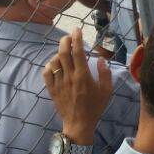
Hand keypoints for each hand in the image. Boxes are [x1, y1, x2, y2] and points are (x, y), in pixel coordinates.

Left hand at [43, 29, 111, 144]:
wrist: (79, 124)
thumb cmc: (95, 107)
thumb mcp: (107, 90)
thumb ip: (105, 73)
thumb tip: (100, 59)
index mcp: (83, 76)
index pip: (78, 52)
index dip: (77, 39)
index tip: (77, 30)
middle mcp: (69, 77)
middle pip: (63, 53)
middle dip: (65, 41)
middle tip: (69, 36)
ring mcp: (58, 83)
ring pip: (54, 62)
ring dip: (58, 53)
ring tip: (64, 50)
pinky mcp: (52, 89)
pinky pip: (47, 73)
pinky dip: (50, 65)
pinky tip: (55, 64)